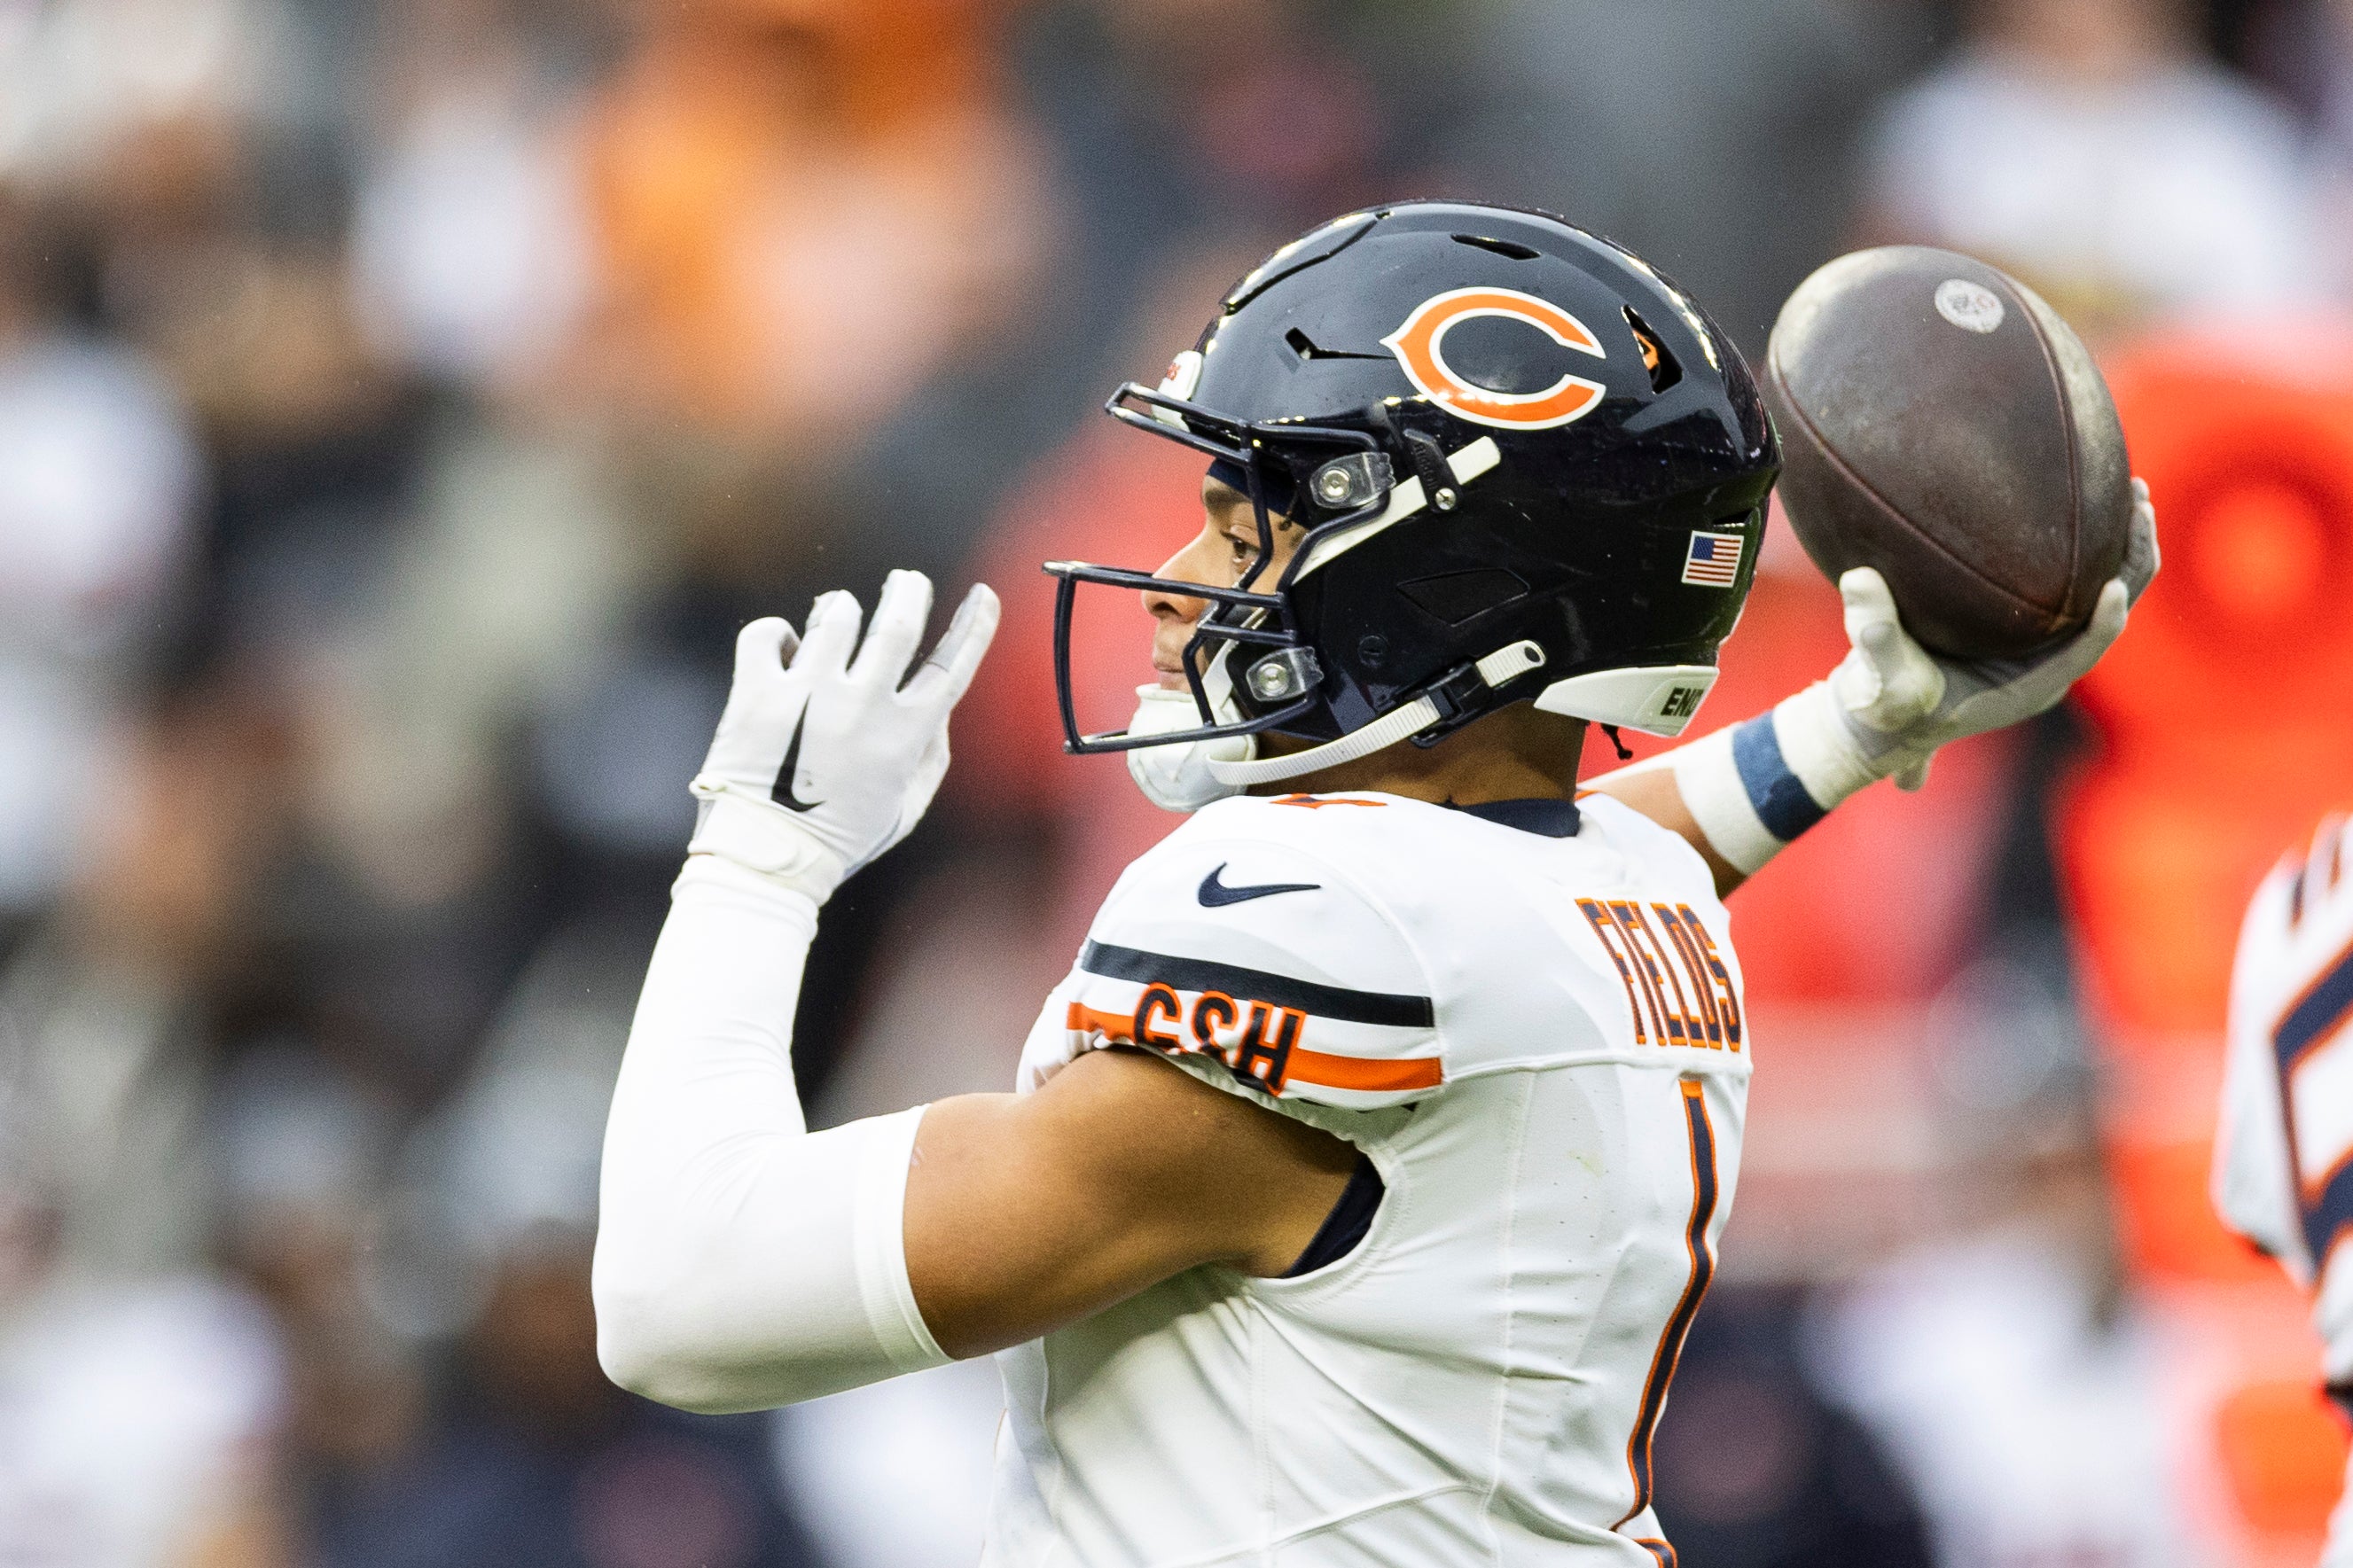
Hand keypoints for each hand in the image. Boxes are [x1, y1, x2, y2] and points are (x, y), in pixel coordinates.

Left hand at [689, 570, 999, 899]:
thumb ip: (931, 754)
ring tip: (836, 614)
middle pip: (898, 623)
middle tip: (906, 581)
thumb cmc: (839, 839)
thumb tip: (937, 703)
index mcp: (904, 736)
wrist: (765, 860)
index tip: (983, 594)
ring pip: (835, 615)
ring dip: (839, 607)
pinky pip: (767, 634)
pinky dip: (776, 632)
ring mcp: (808, 697)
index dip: (975, 624)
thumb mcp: (905, 807)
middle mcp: (862, 708)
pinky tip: (782, 647)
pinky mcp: (758, 695)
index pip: (952, 666)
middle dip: (909, 590)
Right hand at [1826, 478, 2157, 788]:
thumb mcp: (1877, 679)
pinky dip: (2086, 543)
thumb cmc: (1884, 702)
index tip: (2117, 585)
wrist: (1879, 708)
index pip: (2084, 651)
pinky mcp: (2026, 618)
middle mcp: (2048, 661)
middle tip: (2141, 504)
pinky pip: (2072, 577)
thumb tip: (1860, 579)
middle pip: (2111, 608)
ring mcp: (2041, 638)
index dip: (2106, 621)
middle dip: (2132, 560)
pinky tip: (2081, 498)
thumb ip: (1874, 635)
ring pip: (2102, 587)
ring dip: (2121, 543)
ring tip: (2133, 490)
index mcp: (2028, 687)